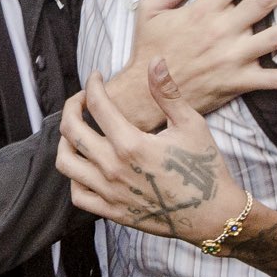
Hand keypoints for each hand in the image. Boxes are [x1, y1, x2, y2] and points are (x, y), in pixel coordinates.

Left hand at [56, 62, 244, 241]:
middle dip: (71, 106)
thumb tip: (155, 61)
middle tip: (81, 98)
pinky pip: (78, 195)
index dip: (93, 84)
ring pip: (66, 162)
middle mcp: (113, 168)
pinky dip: (74, 178)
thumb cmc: (204, 168)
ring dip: (65, 141)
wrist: (212, 215)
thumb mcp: (191, 124)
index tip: (97, 77)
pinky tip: (86, 165)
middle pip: (71, 130)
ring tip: (75, 131)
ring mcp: (110, 192)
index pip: (97, 104)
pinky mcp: (112, 212)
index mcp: (131, 144)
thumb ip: (167, 92)